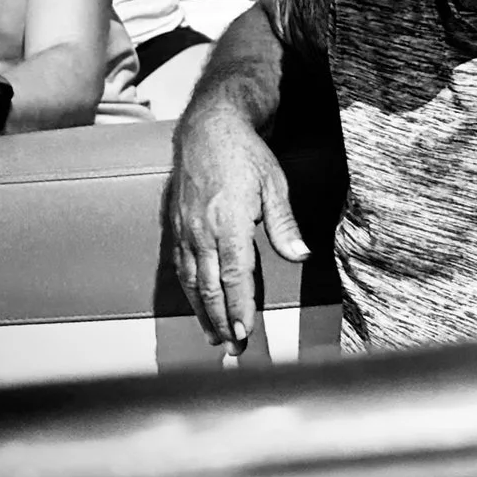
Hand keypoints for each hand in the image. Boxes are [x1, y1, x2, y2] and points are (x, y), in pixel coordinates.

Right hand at [167, 105, 307, 350]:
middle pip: (210, 286)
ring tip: (213, 337)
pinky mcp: (175, 226)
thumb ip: (284, 224)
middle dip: (221, 320)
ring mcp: (185, 229)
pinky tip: (197, 304)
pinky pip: (180, 266)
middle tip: (232, 349)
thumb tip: (301, 254)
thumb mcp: (274, 182)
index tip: (245, 333)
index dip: (239, 307)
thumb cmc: (246, 154)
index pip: (234, 275)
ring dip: (202, 312)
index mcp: (228, 220)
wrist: (208, 128)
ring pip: (192, 281)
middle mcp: (202, 229)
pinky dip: (189, 291)